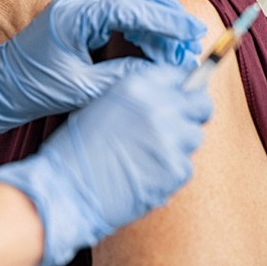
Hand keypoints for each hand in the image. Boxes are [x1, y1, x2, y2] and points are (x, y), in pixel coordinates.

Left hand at [0, 0, 204, 142]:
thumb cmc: (32, 87)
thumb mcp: (82, 88)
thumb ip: (122, 77)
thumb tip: (160, 74)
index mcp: (75, 15)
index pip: (131, 9)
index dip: (165, 21)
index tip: (191, 33)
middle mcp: (77, 3)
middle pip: (134, 1)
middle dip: (167, 21)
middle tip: (194, 40)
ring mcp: (78, 7)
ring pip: (129, 6)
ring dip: (155, 24)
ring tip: (181, 45)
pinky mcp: (79, 18)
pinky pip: (118, 15)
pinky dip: (140, 28)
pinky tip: (155, 45)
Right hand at [0, 62, 212, 265]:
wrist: (66, 189)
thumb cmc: (76, 150)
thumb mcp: (103, 106)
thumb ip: (138, 99)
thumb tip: (168, 99)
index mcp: (137, 86)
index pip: (179, 76)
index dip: (180, 89)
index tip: (179, 99)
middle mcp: (159, 108)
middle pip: (200, 104)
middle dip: (193, 113)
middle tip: (178, 126)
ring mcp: (170, 139)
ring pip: (194, 137)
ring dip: (179, 145)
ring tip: (149, 156)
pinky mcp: (176, 170)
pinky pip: (186, 166)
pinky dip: (170, 172)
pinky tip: (146, 175)